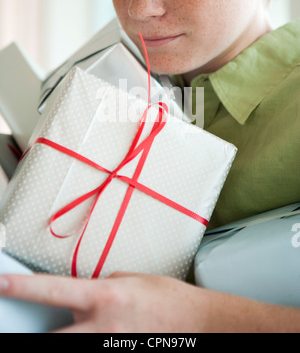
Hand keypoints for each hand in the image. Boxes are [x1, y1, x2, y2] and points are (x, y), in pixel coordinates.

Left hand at [0, 271, 208, 332]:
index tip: (2, 283)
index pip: (52, 289)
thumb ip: (101, 286)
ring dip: (67, 335)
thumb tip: (83, 294)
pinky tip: (99, 331)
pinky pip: (91, 351)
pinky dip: (87, 340)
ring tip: (84, 324)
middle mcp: (102, 326)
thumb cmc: (170, 299)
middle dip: (34, 333)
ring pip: (70, 347)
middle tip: (18, 324)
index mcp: (104, 296)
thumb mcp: (132, 280)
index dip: (21, 286)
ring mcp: (109, 346)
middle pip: (51, 337)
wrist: (200, 324)